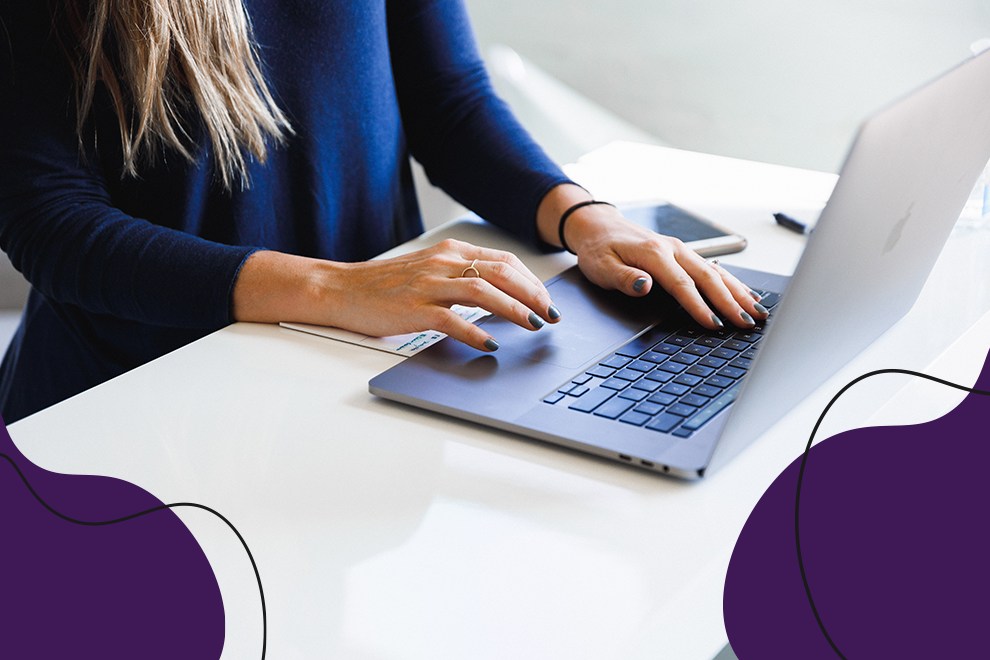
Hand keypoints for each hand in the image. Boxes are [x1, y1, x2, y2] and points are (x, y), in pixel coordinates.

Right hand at [232, 239, 560, 351]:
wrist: (342, 289)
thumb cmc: (385, 286)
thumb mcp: (429, 271)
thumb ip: (461, 278)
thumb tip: (501, 296)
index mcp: (450, 252)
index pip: (503, 260)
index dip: (531, 281)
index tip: (548, 300)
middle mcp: (443, 263)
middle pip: (501, 272)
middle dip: (533, 294)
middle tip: (551, 314)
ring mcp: (428, 285)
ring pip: (483, 291)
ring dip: (514, 309)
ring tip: (533, 325)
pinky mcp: (414, 308)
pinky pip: (452, 320)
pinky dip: (476, 332)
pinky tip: (491, 344)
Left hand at [537, 185, 767, 329]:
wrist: (599, 226)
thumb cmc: (599, 249)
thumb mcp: (601, 267)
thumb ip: (624, 278)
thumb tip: (645, 286)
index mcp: (654, 253)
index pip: (682, 285)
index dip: (699, 306)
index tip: (714, 324)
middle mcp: (673, 249)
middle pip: (708, 278)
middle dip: (731, 302)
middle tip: (748, 323)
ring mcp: (681, 250)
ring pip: (716, 272)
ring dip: (739, 292)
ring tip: (757, 312)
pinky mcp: (683, 254)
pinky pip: (713, 268)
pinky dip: (732, 282)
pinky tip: (746, 295)